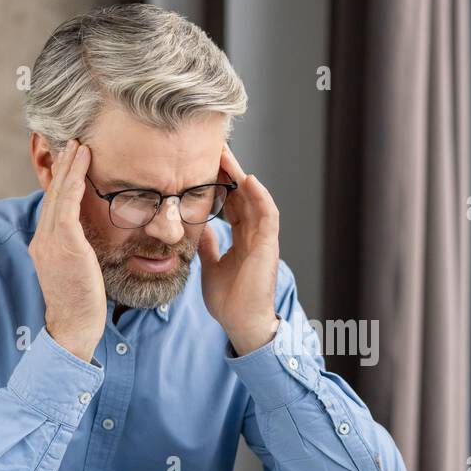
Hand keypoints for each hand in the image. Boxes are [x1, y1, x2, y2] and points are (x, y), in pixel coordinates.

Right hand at [28, 138, 105, 361]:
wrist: (73, 326)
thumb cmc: (81, 304)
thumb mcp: (76, 271)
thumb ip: (76, 251)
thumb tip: (88, 241)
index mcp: (44, 245)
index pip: (53, 206)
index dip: (61, 182)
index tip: (70, 161)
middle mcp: (42, 240)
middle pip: (52, 195)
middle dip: (62, 167)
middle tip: (72, 142)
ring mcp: (50, 242)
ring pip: (59, 196)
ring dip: (69, 168)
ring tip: (80, 146)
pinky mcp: (64, 246)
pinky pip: (68, 207)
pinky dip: (75, 184)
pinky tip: (82, 166)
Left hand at [198, 144, 280, 354]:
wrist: (241, 323)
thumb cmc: (229, 300)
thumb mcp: (210, 266)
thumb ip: (209, 246)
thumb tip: (201, 229)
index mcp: (242, 239)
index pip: (232, 203)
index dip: (220, 184)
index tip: (204, 164)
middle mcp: (254, 235)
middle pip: (243, 195)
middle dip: (229, 171)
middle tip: (213, 148)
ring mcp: (263, 239)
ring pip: (255, 199)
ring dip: (242, 176)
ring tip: (227, 155)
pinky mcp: (269, 246)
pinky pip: (268, 215)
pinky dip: (260, 196)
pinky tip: (248, 179)